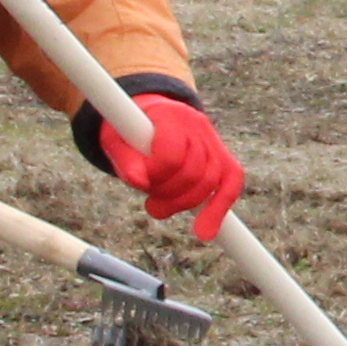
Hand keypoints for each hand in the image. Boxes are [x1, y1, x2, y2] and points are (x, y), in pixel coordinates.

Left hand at [80, 81, 246, 241]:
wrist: (146, 114)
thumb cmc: (127, 131)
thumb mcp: (115, 141)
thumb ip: (126, 161)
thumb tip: (139, 182)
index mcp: (169, 115)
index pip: (172, 154)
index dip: (156, 176)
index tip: (139, 183)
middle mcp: (196, 124)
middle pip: (194, 172)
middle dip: (170, 197)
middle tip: (150, 206)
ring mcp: (212, 139)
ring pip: (211, 182)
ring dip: (184, 204)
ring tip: (159, 209)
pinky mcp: (222, 155)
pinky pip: (231, 183)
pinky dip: (218, 209)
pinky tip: (205, 231)